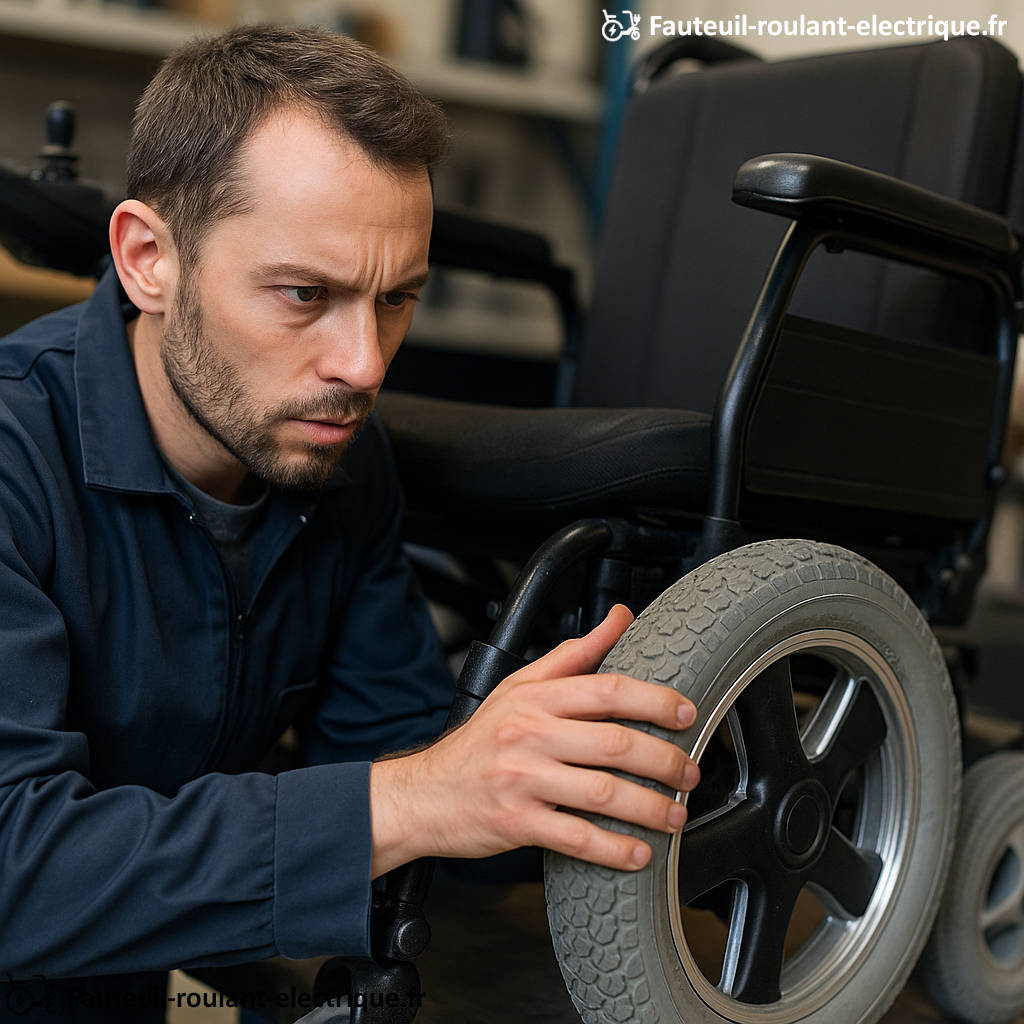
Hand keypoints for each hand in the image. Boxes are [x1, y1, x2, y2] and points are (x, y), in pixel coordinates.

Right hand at [370, 605, 698, 875]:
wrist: (424, 793)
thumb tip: (620, 617)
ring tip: (675, 814)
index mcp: (535, 697)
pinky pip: (576, 838)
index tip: (687, 714)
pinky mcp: (516, 822)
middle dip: (664, 760)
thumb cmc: (481, 740)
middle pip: (614, 743)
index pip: (606, 689)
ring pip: (602, 793)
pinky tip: (638, 853)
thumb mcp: (520, 685)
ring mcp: (522, 779)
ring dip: (649, 807)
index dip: (655, 700)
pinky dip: (613, 848)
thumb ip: (575, 654)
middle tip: (690, 772)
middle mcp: (529, 734)